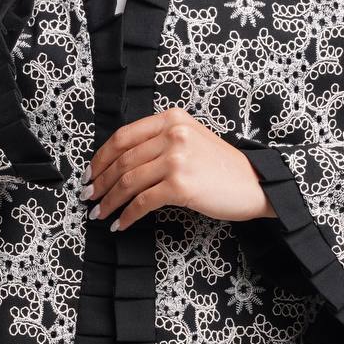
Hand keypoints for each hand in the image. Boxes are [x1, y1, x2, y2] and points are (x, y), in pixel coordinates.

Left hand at [82, 109, 276, 231]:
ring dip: (109, 201)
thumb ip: (160, 141)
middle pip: (122, 160)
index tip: (90, 174)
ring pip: (128, 182)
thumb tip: (118, 164)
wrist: (255, 184)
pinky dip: (127, 215)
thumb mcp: (191, 139)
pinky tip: (121, 224)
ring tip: (99, 213)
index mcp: (172, 118)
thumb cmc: (221, 167)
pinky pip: (143, 202)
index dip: (100, 158)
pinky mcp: (181, 184)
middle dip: (100, 182)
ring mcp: (177, 158)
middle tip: (88, 197)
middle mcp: (173, 133)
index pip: (123, 136)